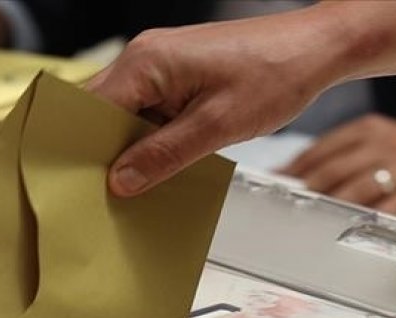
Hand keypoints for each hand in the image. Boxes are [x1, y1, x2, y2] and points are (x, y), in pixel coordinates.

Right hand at [86, 11, 344, 196]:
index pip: (89, 111)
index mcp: (146, 62)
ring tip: (136, 182)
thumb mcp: (217, 126)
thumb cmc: (276, 72)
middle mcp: (144, 57)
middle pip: (99, 112)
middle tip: (105, 192)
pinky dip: (148, 138)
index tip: (79, 184)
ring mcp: (158, 64)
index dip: (81, 150)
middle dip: (101, 152)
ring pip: (122, 114)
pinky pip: (146, 110)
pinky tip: (160, 163)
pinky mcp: (174, 74)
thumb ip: (164, 155)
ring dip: (128, 147)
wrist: (316, 47)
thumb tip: (121, 181)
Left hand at [281, 114, 395, 215]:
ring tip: (308, 224)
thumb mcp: (374, 141)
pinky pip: (393, 206)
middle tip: (282, 211)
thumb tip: (283, 175)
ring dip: (330, 207)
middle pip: (333, 171)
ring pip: (358, 189)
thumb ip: (333, 155)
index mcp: (366, 129)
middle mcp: (383, 144)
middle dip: (305, 192)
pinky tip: (353, 228)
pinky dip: (371, 218)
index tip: (271, 189)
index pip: (318, 151)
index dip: (291, 172)